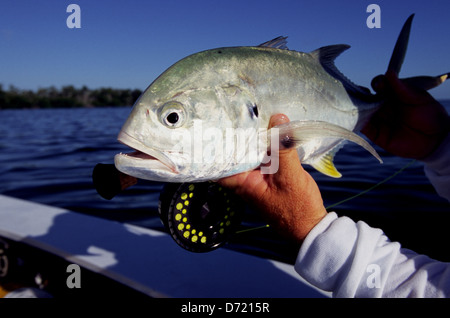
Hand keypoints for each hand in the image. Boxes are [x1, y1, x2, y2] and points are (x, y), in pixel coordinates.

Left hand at [219, 114, 326, 242]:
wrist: (310, 226)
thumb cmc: (296, 207)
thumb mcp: (290, 175)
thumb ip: (283, 147)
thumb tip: (279, 118)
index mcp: (242, 181)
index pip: (219, 161)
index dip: (215, 144)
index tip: (214, 124)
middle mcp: (244, 179)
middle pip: (234, 152)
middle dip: (235, 134)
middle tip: (235, 110)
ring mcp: (256, 177)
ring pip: (250, 152)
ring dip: (252, 137)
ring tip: (253, 112)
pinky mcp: (268, 175)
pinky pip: (263, 156)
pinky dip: (266, 144)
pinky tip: (272, 128)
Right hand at [362, 70, 449, 158]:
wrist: (435, 140)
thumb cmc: (430, 116)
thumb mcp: (418, 99)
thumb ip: (402, 88)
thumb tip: (389, 72)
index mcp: (393, 95)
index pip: (380, 85)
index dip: (377, 83)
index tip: (378, 84)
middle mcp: (383, 106)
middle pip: (367, 97)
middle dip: (361, 94)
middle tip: (360, 92)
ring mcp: (378, 120)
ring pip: (362, 112)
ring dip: (356, 108)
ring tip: (354, 105)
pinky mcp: (376, 134)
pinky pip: (363, 128)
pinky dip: (357, 123)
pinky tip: (355, 118)